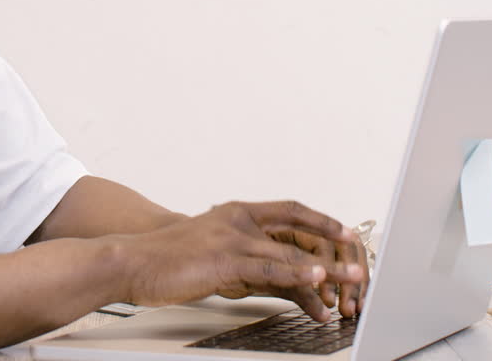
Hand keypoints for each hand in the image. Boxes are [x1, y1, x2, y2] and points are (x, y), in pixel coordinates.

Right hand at [115, 201, 362, 320]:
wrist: (132, 260)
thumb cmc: (168, 260)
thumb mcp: (212, 251)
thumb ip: (243, 258)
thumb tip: (272, 277)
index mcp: (236, 212)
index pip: (290, 210)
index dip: (320, 220)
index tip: (344, 232)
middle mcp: (238, 220)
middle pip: (299, 230)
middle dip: (333, 247)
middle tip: (359, 260)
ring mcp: (232, 238)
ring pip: (291, 253)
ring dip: (327, 268)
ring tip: (352, 278)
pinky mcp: (224, 260)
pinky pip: (269, 269)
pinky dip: (297, 275)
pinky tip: (316, 281)